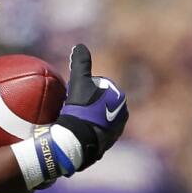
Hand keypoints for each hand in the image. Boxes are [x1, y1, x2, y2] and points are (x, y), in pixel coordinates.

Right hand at [49, 44, 127, 173]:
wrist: (79, 139)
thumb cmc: (81, 109)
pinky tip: (73, 134)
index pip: (101, 88)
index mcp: (120, 100)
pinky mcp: (104, 147)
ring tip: (70, 121)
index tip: (73, 95)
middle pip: (99, 105)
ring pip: (97, 121)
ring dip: (87, 120)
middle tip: (69, 108)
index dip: (85, 90)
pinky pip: (93, 136)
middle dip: (88, 105)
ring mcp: (114, 134)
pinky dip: (85, 133)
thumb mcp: (79, 82)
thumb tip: (79, 45)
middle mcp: (122, 118)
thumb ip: (80, 63)